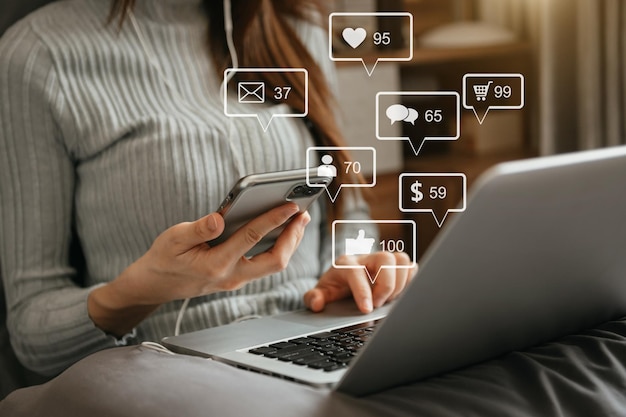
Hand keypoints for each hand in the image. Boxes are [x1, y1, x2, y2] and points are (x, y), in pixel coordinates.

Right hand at [89, 203, 309, 334]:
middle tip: (302, 213)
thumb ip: (198, 229)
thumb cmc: (164, 258)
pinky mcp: (238, 278)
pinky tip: (283, 231)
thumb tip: (220, 218)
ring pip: (273, 264)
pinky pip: (266, 264)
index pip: (252, 238)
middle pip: (274, 260)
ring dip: (289, 242)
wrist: (156, 285)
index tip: (291, 205)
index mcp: (215, 264)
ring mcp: (237, 279)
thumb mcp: (173, 239)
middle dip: (292, 237)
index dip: (274, 220)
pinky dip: (278, 247)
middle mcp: (231, 276)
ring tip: (298, 220)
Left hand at [304, 252, 416, 313]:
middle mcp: (366, 258)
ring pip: (401, 260)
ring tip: (389, 299)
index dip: (363, 291)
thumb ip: (314, 298)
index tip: (367, 310)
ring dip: (400, 283)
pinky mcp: (395, 266)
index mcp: (346, 264)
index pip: (357, 272)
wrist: (343, 279)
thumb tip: (317, 303)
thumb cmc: (334, 287)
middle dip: (386, 285)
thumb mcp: (320, 293)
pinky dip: (409, 280)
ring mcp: (382, 260)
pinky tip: (398, 294)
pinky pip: (410, 266)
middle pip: (386, 259)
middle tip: (379, 304)